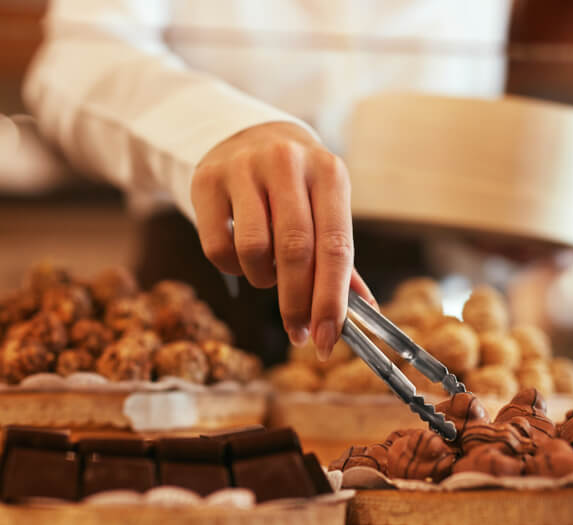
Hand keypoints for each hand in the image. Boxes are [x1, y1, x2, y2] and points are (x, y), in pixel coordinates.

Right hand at [190, 122, 372, 359]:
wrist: (246, 137)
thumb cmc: (295, 186)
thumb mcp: (324, 207)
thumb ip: (340, 257)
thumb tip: (364, 311)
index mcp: (328, 173)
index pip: (335, 246)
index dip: (332, 300)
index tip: (328, 338)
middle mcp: (288, 163)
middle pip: (295, 251)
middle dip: (298, 303)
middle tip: (299, 332)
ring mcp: (244, 168)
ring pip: (253, 250)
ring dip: (263, 280)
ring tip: (267, 276)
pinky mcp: (207, 181)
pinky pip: (219, 248)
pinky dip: (232, 268)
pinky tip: (241, 259)